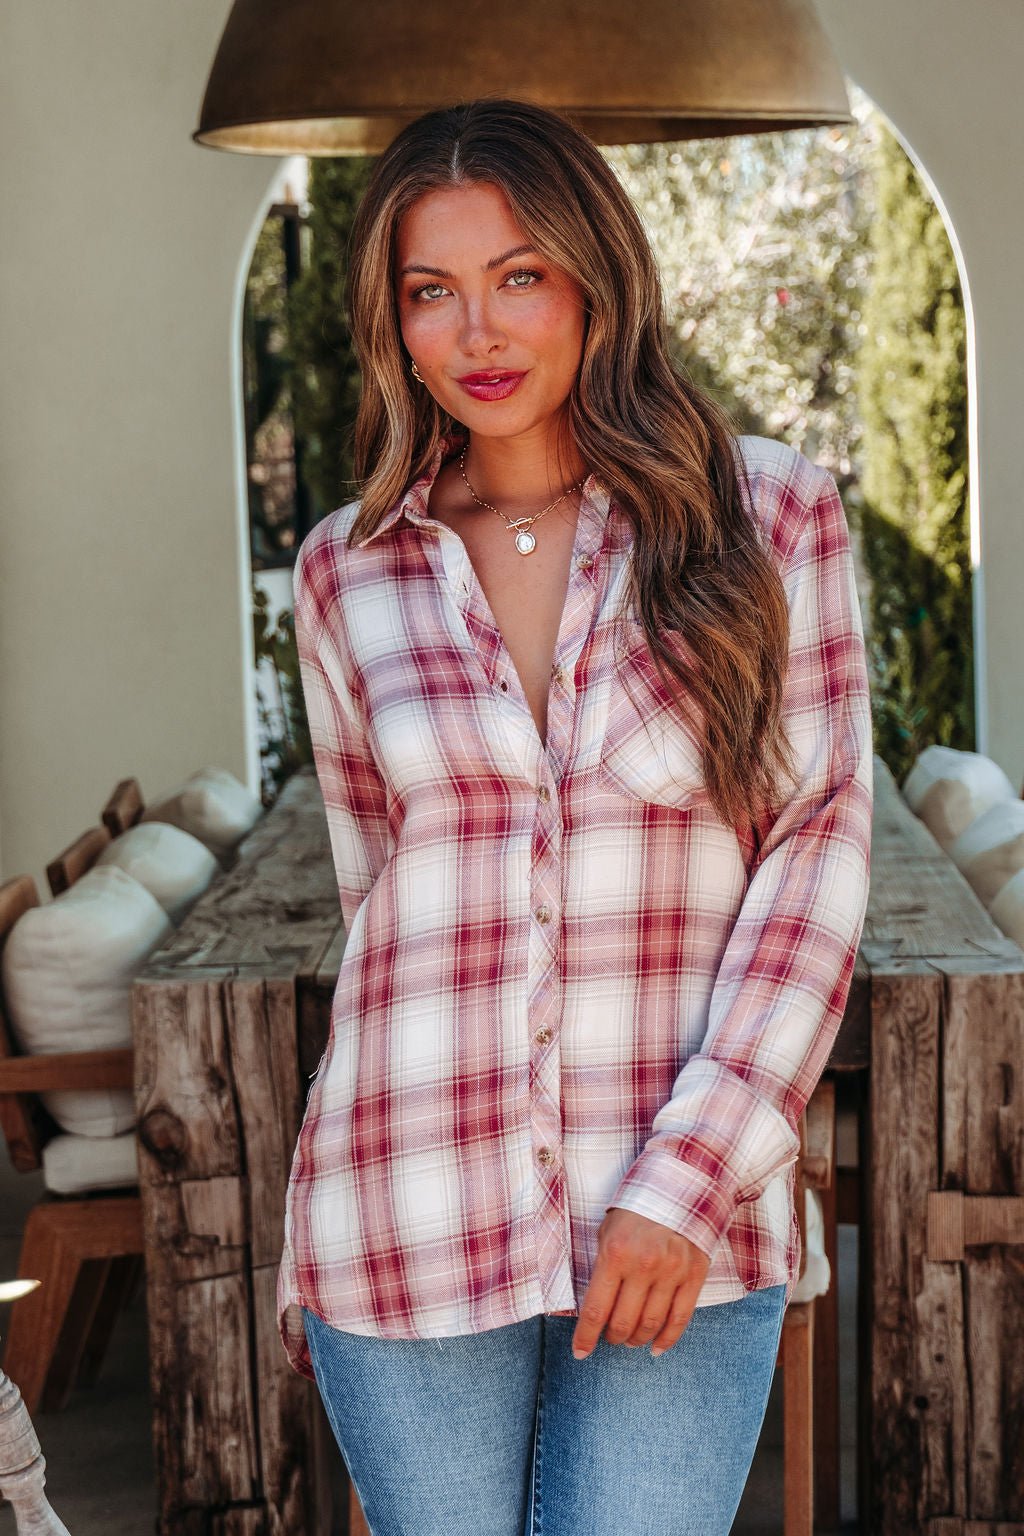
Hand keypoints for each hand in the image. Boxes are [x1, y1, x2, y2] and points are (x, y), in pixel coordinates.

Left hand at [571, 1207, 710, 1359]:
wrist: (680, 1185)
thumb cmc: (636, 1209)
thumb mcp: (608, 1229)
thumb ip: (602, 1265)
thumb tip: (594, 1307)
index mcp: (615, 1253)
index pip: (596, 1309)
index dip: (585, 1337)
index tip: (580, 1353)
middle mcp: (643, 1266)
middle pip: (623, 1323)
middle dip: (612, 1337)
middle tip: (609, 1338)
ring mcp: (672, 1272)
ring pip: (650, 1324)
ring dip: (636, 1339)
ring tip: (630, 1340)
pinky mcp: (694, 1275)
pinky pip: (680, 1319)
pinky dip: (667, 1340)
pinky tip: (656, 1348)